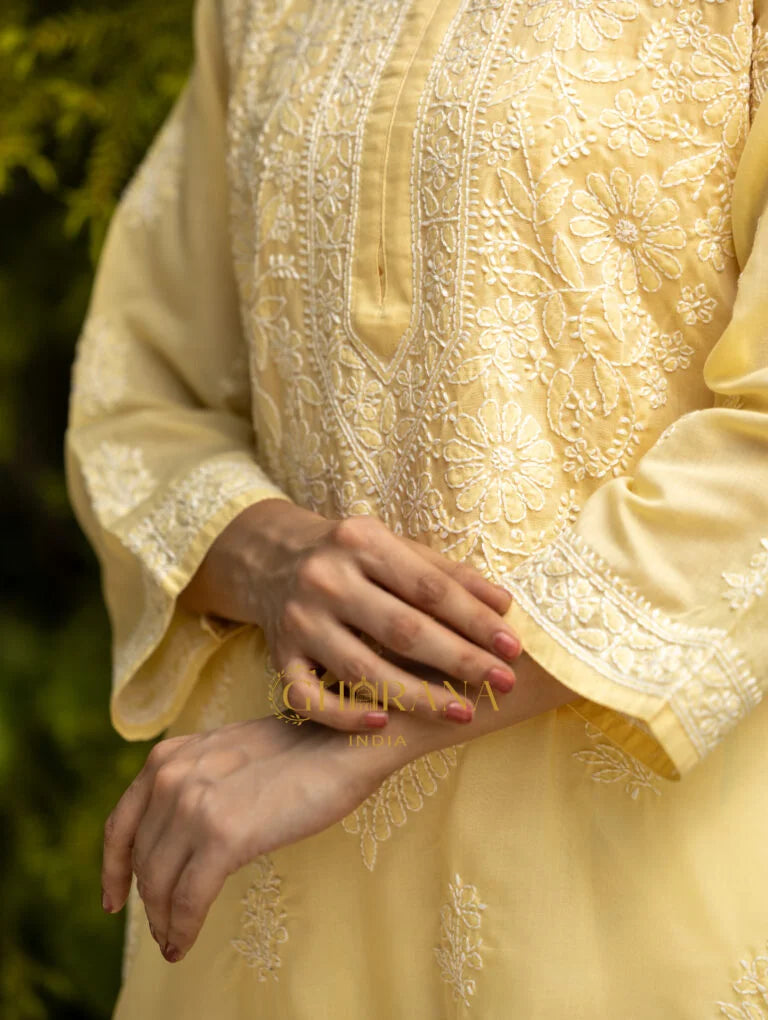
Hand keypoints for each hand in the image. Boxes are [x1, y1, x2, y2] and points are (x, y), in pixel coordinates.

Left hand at [101, 715, 403, 964]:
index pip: (121, 822)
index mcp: (168, 756)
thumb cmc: (301, 750)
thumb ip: (195, 782)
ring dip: (163, 920)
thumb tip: (176, 835)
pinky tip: (183, 944)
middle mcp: (171, 776)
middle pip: (141, 860)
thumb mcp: (228, 753)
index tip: (113, 898)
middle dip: (148, 901)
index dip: (112, 868)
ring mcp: (194, 805)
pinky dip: (181, 929)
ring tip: (174, 940)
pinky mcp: (223, 836)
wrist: (345, 741)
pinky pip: (188, 899)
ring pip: (159, 884)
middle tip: (162, 927)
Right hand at [179, 501, 521, 728]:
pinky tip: (384, 722)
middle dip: (458, 660)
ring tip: (462, 711)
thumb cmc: (351, 556)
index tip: (512, 647)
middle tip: (503, 683)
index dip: (474, 620)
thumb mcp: (395, 547)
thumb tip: (503, 605)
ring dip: (417, 696)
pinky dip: (345, 715)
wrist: (270, 558)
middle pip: (401, 629)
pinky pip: (309, 698)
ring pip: (362, 670)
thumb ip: (447, 575)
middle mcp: (326, 579)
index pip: (429, 588)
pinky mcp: (278, 656)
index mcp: (361, 542)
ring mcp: (299, 620)